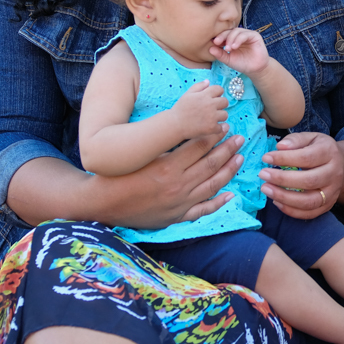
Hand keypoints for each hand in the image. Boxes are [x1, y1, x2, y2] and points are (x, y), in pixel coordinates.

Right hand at [102, 133, 244, 227]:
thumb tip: (189, 132)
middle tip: (240, 137)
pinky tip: (231, 195)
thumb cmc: (118, 175)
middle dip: (228, 149)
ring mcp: (179, 203)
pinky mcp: (176, 216)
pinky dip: (218, 203)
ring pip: (212, 185)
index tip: (224, 126)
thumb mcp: (141, 155)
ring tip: (240, 157)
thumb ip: (165, 146)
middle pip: (210, 164)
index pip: (199, 147)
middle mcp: (177, 185)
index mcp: (167, 166)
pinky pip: (203, 210)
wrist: (103, 203)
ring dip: (228, 170)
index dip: (214, 135)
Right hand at [170, 83, 227, 138]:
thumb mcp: (187, 94)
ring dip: (220, 116)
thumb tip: (208, 81)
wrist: (175, 124)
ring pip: (225, 114)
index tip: (214, 97)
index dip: (218, 93)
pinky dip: (218, 128)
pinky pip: (222, 127)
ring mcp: (212, 117)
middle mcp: (210, 105)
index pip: (219, 89)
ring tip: (213, 118)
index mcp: (204, 95)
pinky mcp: (212, 128)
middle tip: (214, 108)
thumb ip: (198, 86)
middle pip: (225, 102)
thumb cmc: (180, 109)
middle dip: (221, 104)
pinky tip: (212, 127)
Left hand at [211, 28, 268, 74]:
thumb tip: (210, 48)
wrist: (255, 70)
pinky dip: (238, 39)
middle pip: (229, 31)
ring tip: (228, 48)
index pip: (224, 34)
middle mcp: (239, 35)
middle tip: (218, 43)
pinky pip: (245, 34)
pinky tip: (235, 46)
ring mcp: (247, 34)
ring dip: (231, 38)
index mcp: (232, 39)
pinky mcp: (255, 36)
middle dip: (223, 36)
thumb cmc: (242, 64)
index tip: (213, 42)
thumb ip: (220, 54)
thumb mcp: (228, 59)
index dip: (218, 37)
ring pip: (236, 31)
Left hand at [259, 132, 343, 218]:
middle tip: (263, 175)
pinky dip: (291, 210)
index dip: (284, 158)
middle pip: (309, 181)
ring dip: (284, 197)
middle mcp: (334, 174)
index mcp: (329, 153)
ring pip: (309, 201)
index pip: (306, 158)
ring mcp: (332, 192)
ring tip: (266, 189)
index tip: (266, 158)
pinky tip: (276, 202)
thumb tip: (280, 147)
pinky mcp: (328, 206)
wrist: (342, 166)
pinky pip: (309, 214)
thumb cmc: (319, 150)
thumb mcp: (311, 138)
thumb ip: (295, 140)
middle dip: (282, 179)